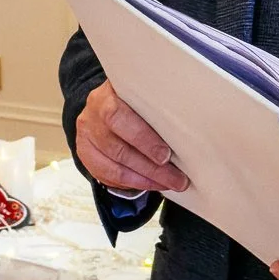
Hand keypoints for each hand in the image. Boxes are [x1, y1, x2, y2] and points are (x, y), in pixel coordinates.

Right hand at [74, 78, 187, 195]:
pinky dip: (133, 183)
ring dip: (145, 179)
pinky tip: (152, 184)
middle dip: (150, 167)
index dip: (143, 139)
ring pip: (114, 166)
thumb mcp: (142, 95)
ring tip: (170, 184)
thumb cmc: (133, 102)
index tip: (166, 155)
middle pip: (118, 148)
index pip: (119, 118)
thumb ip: (158, 104)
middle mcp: (92, 115)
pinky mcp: (85, 154)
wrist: (105, 106)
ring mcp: (86, 136)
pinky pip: (107, 176)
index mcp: (108, 95)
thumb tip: (193, 123)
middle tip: (177, 178)